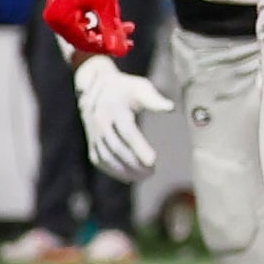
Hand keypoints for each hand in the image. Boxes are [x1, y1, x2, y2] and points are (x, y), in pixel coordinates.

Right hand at [42, 0, 134, 58]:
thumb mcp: (106, 4)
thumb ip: (111, 28)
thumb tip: (120, 51)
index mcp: (60, 19)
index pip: (85, 43)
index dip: (107, 46)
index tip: (127, 45)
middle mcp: (53, 19)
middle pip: (84, 39)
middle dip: (108, 38)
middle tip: (129, 38)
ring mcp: (56, 14)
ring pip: (84, 31)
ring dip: (105, 30)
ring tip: (127, 27)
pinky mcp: (62, 8)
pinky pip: (80, 22)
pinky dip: (97, 22)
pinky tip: (112, 20)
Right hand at [70, 53, 168, 182]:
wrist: (97, 86)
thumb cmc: (126, 88)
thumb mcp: (140, 87)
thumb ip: (155, 99)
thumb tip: (172, 108)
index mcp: (115, 109)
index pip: (128, 132)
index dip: (140, 148)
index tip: (153, 161)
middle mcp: (101, 123)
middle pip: (117, 148)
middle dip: (134, 163)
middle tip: (152, 172)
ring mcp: (94, 133)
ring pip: (106, 157)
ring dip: (124, 170)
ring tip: (143, 177)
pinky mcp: (91, 141)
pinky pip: (99, 160)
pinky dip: (112, 171)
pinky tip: (128, 177)